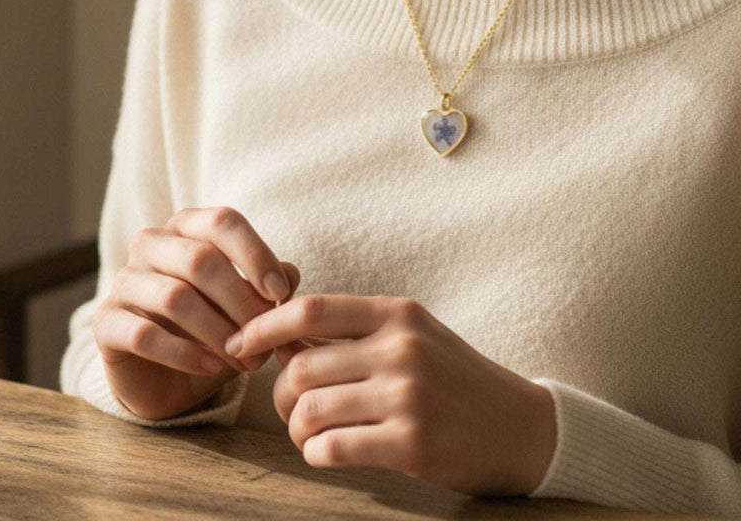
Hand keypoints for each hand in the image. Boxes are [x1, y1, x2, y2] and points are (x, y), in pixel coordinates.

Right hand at [91, 206, 300, 420]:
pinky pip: (144, 334)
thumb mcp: (244, 309)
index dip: (254, 253)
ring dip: (218, 333)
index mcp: (185, 228)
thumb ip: (266, 288)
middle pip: (200, 259)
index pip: (222, 221)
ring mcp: (124, 281)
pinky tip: (211, 368)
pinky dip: (185, 354)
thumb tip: (290, 273)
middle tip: (266, 341)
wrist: (162, 379)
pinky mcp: (105, 322)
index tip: (279, 293)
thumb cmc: (208, 330)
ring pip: (175, 297)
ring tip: (246, 362)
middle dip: (240, 302)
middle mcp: (150, 244)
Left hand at [225, 294, 557, 496]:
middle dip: (280, 392)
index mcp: (395, 313)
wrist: (523, 429)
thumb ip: (353, 331)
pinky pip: (334, 447)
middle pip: (303, 366)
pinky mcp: (413, 443)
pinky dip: (316, 453)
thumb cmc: (453, 379)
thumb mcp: (410, 335)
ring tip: (307, 433)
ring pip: (312, 408)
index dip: (263, 326)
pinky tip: (324, 452)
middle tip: (287, 408)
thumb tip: (280, 336)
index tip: (239, 344)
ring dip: (296, 428)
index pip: (308, 310)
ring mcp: (408, 396)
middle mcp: (401, 348)